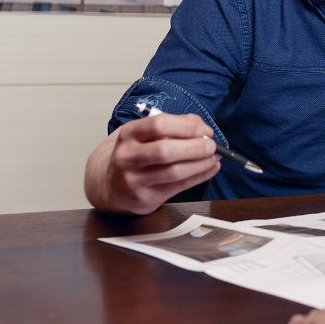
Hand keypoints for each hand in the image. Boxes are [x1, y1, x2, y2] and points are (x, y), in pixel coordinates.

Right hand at [84, 113, 220, 213]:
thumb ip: (172, 125)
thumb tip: (201, 126)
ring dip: (201, 164)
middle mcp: (128, 157)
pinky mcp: (145, 198)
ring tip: (214, 157)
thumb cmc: (135, 154)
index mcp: (128, 134)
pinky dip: (200, 176)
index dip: (186, 126)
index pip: (159, 124)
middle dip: (195, 147)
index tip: (204, 129)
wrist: (110, 185)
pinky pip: (179, 187)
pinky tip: (210, 168)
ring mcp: (134, 180)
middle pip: (166, 150)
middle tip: (211, 145)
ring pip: (175, 172)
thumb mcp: (144, 135)